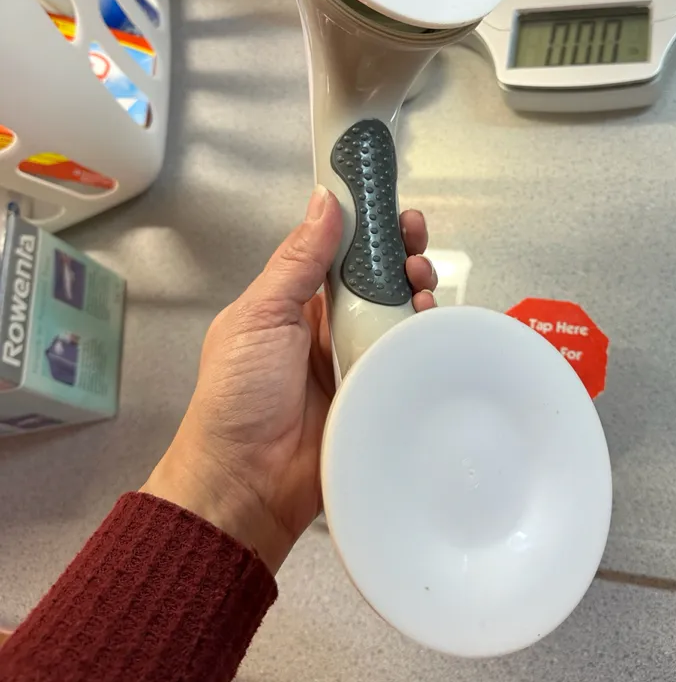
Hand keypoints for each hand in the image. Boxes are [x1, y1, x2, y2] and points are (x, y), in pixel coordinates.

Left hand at [142, 187, 436, 572]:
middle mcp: (325, 328)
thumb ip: (297, 259)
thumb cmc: (240, 393)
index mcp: (291, 303)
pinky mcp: (376, 394)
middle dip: (397, 255)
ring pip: (394, 315)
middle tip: (414, 241)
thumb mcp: (260, 315)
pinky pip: (405, 358)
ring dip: (413, 290)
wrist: (246, 482)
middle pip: (373, 280)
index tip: (388, 206)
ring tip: (420, 282)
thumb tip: (325, 199)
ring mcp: (354, 362)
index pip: (335, 252)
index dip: (363, 228)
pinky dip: (421, 336)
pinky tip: (429, 320)